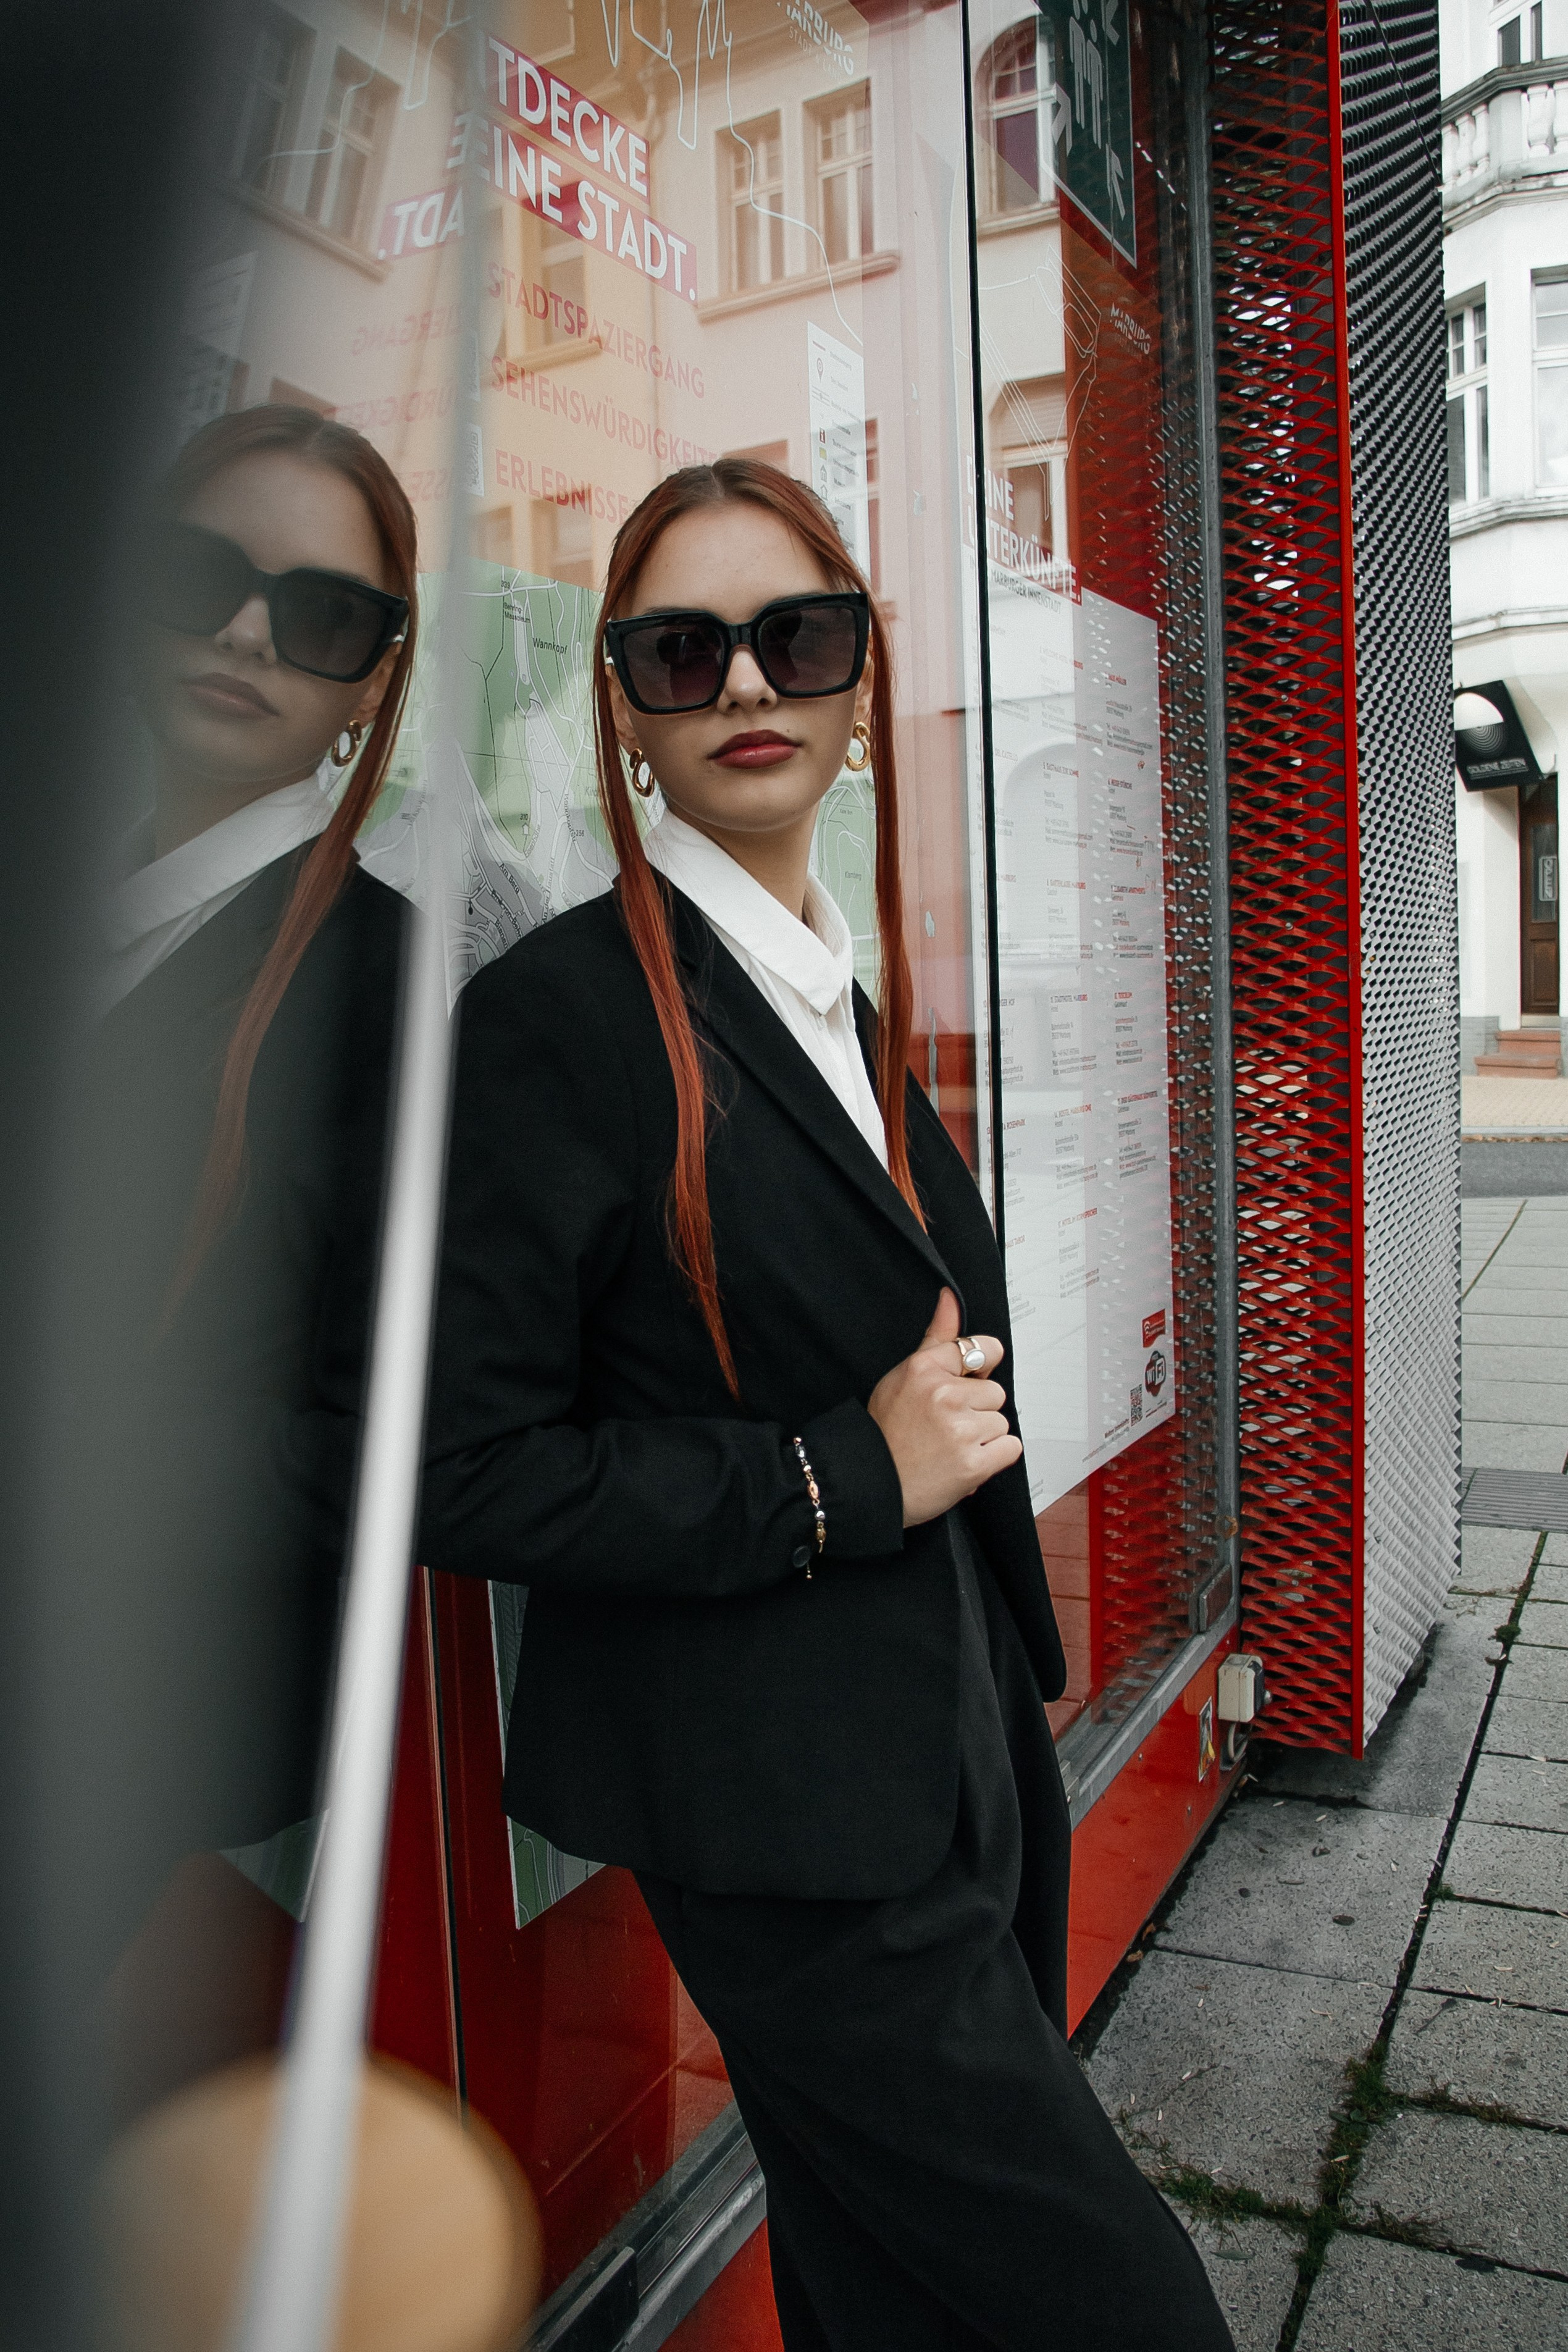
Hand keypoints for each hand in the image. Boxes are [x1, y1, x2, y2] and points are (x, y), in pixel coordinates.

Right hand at [867, 1287, 1021, 1527]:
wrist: (872, 1484)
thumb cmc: (887, 1431)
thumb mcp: (904, 1375)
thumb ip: (937, 1337)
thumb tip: (950, 1297)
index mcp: (925, 1368)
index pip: (982, 1350)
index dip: (979, 1371)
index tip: (965, 1385)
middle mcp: (944, 1394)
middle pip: (995, 1392)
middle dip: (976, 1411)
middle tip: (944, 1428)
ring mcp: (960, 1429)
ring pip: (1001, 1422)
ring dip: (983, 1438)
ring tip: (949, 1448)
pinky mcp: (973, 1463)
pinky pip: (1009, 1448)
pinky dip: (993, 1459)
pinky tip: (963, 1462)